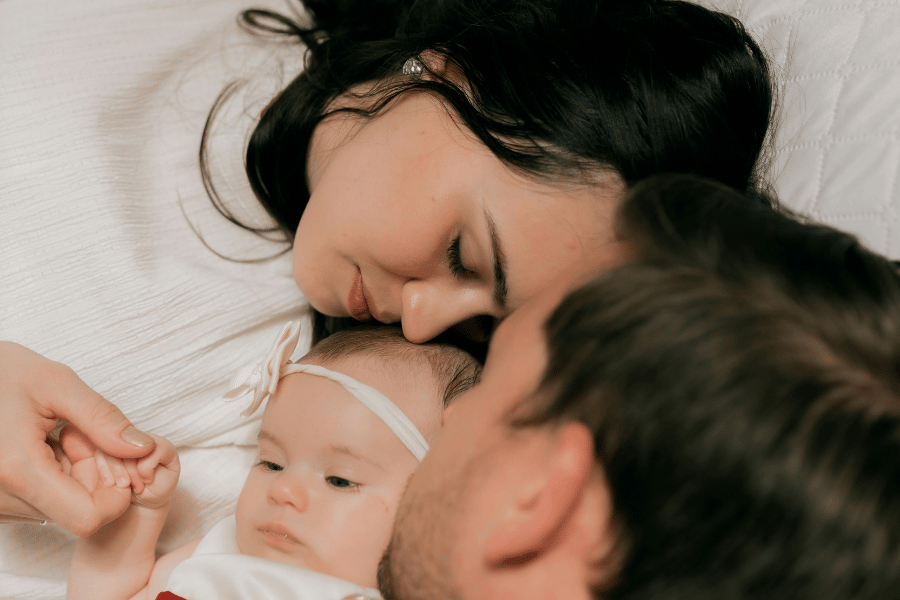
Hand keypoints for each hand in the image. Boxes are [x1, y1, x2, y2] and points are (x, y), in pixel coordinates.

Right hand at [0, 342, 155, 534]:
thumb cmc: (3, 372)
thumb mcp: (58, 384)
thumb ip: (103, 419)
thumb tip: (142, 448)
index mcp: (18, 469)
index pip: (87, 519)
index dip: (115, 495)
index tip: (113, 458)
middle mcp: (0, 496)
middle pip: (74, 513)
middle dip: (92, 477)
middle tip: (77, 435)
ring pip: (55, 511)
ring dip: (70, 478)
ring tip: (53, 439)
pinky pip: (34, 505)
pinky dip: (49, 481)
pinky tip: (38, 449)